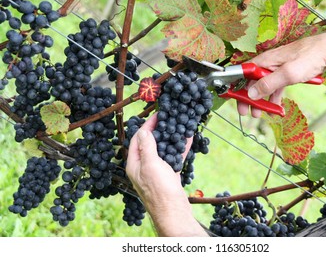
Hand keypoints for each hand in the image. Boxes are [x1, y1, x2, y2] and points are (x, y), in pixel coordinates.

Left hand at [126, 114, 206, 235]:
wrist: (174, 213)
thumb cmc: (159, 191)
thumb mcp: (151, 165)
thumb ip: (147, 147)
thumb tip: (144, 131)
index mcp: (135, 164)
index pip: (138, 139)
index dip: (146, 126)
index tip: (157, 115)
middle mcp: (144, 166)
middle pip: (150, 143)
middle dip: (159, 130)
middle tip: (168, 118)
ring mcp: (157, 171)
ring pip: (163, 149)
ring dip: (170, 137)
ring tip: (178, 125)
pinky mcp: (169, 175)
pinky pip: (173, 157)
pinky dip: (180, 148)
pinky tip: (188, 138)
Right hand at [238, 33, 325, 116]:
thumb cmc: (309, 57)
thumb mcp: (288, 73)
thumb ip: (268, 84)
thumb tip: (251, 94)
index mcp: (264, 61)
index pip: (243, 73)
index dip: (236, 86)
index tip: (233, 99)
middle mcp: (268, 64)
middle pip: (251, 82)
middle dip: (247, 98)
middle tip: (246, 112)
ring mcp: (277, 69)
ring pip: (263, 87)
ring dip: (260, 101)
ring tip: (259, 114)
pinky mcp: (286, 74)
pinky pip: (275, 88)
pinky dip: (273, 98)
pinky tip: (276, 109)